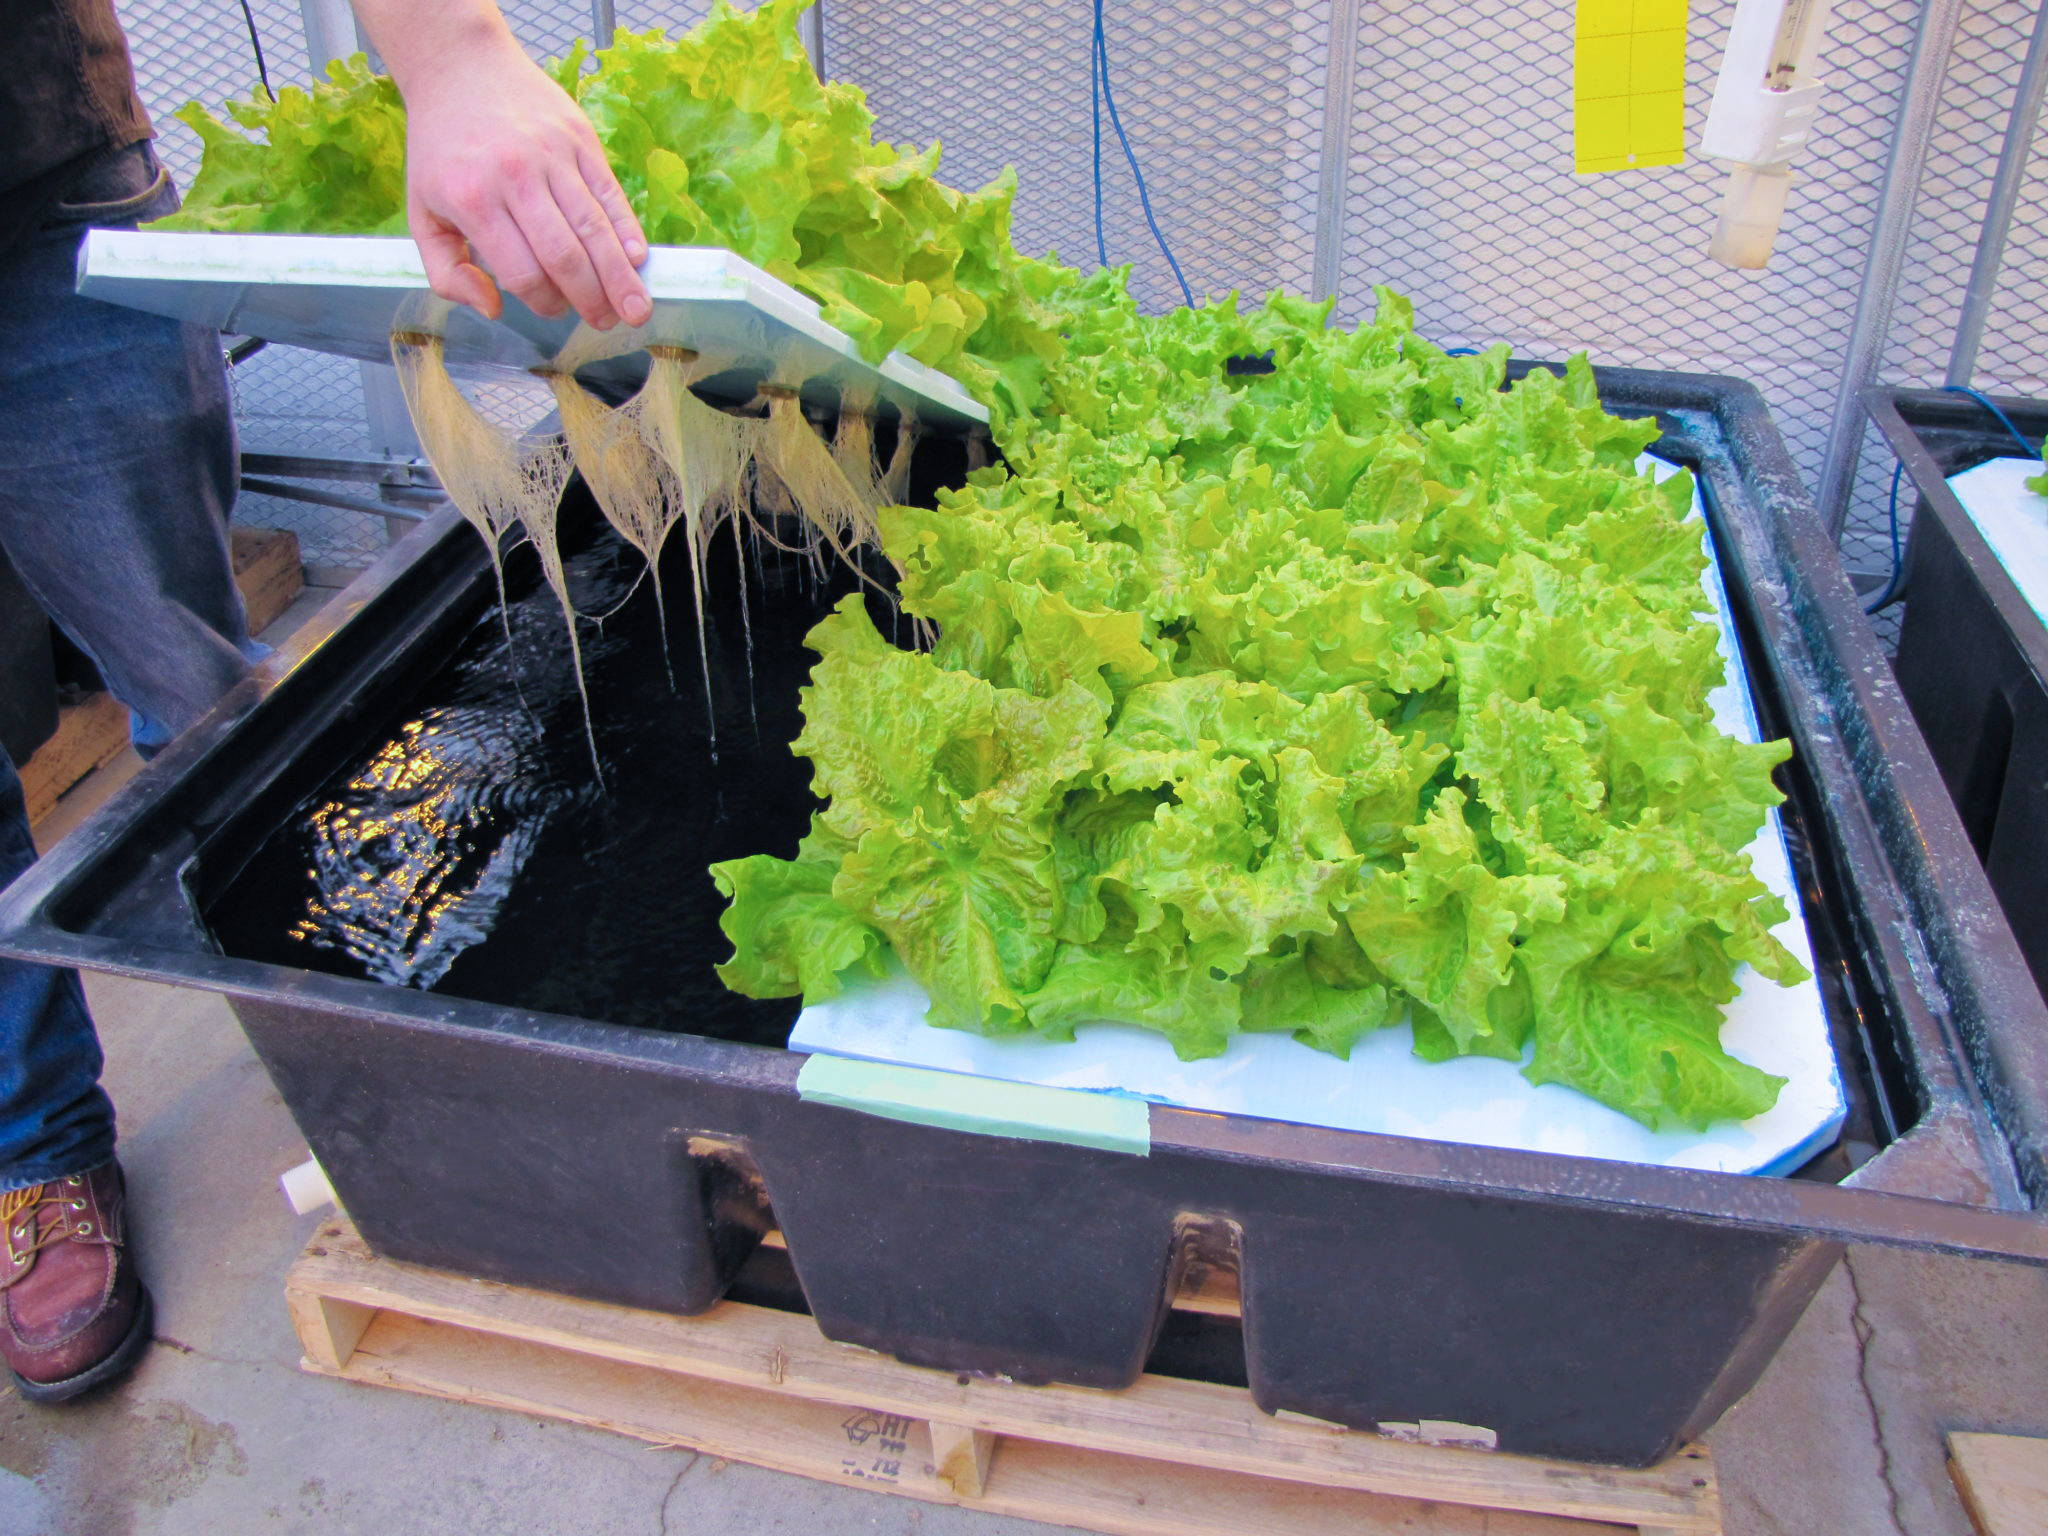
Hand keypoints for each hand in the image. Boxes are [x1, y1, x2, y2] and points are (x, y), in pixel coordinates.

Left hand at [397, 32, 651, 328]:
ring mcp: (551, 154)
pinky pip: (609, 193)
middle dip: (592, 300)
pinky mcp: (579, 138)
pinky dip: (627, 229)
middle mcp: (515, 176)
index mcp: (473, 200)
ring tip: (636, 309)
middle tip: (607, 324)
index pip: (523, 272)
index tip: (554, 310)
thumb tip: (493, 308)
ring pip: (594, 228)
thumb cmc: (441, 150)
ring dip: (619, 276)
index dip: (545, 303)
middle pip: (565, 255)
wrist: (459, 66)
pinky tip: (638, 259)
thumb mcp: (421, 212)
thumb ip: (446, 271)